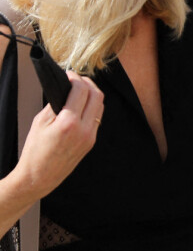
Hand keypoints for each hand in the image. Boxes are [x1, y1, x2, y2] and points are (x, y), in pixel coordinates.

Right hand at [14, 71, 103, 200]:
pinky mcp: (92, 141)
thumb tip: (65, 88)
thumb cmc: (35, 151)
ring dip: (92, 94)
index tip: (69, 74)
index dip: (76, 78)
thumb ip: (55, 103)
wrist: (39, 177)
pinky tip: (82, 104)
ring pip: (100, 106)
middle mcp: (84, 129)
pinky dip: (92, 107)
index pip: (81, 90)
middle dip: (88, 83)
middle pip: (97, 95)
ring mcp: (90, 136)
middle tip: (77, 79)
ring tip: (80, 89)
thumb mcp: (40, 122)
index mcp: (69, 123)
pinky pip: (97, 117)